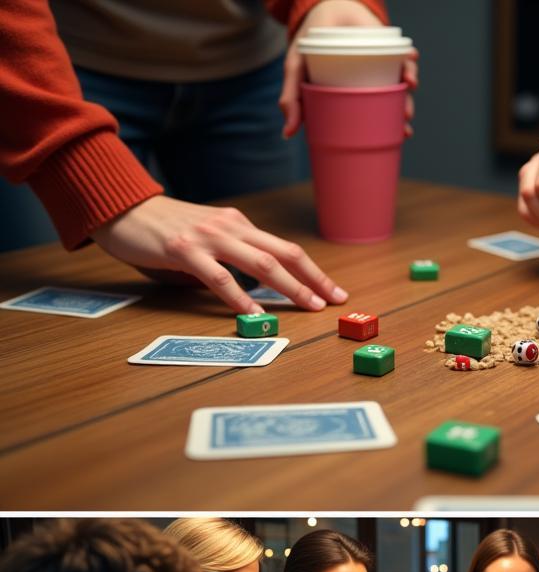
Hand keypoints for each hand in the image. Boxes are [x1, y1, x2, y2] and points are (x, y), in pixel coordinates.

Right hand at [91, 195, 347, 312]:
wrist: (120, 208)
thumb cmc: (164, 229)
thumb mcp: (208, 239)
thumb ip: (233, 258)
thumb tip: (258, 290)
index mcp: (238, 225)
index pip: (285, 249)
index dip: (314, 271)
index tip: (335, 292)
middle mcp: (229, 228)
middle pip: (282, 254)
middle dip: (313, 278)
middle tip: (335, 301)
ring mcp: (208, 238)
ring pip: (259, 263)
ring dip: (288, 287)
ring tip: (308, 306)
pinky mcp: (183, 250)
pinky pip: (218, 277)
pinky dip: (239, 297)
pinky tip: (254, 314)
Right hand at [280, 0, 418, 138]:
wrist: (320, 4)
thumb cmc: (309, 41)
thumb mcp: (296, 69)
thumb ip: (292, 99)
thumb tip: (287, 133)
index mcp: (354, 94)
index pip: (372, 117)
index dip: (383, 130)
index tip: (390, 139)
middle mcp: (371, 82)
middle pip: (391, 103)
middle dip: (401, 116)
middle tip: (405, 127)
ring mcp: (382, 64)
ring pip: (401, 83)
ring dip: (409, 90)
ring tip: (408, 91)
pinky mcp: (388, 45)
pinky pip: (404, 57)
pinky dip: (410, 62)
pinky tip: (411, 64)